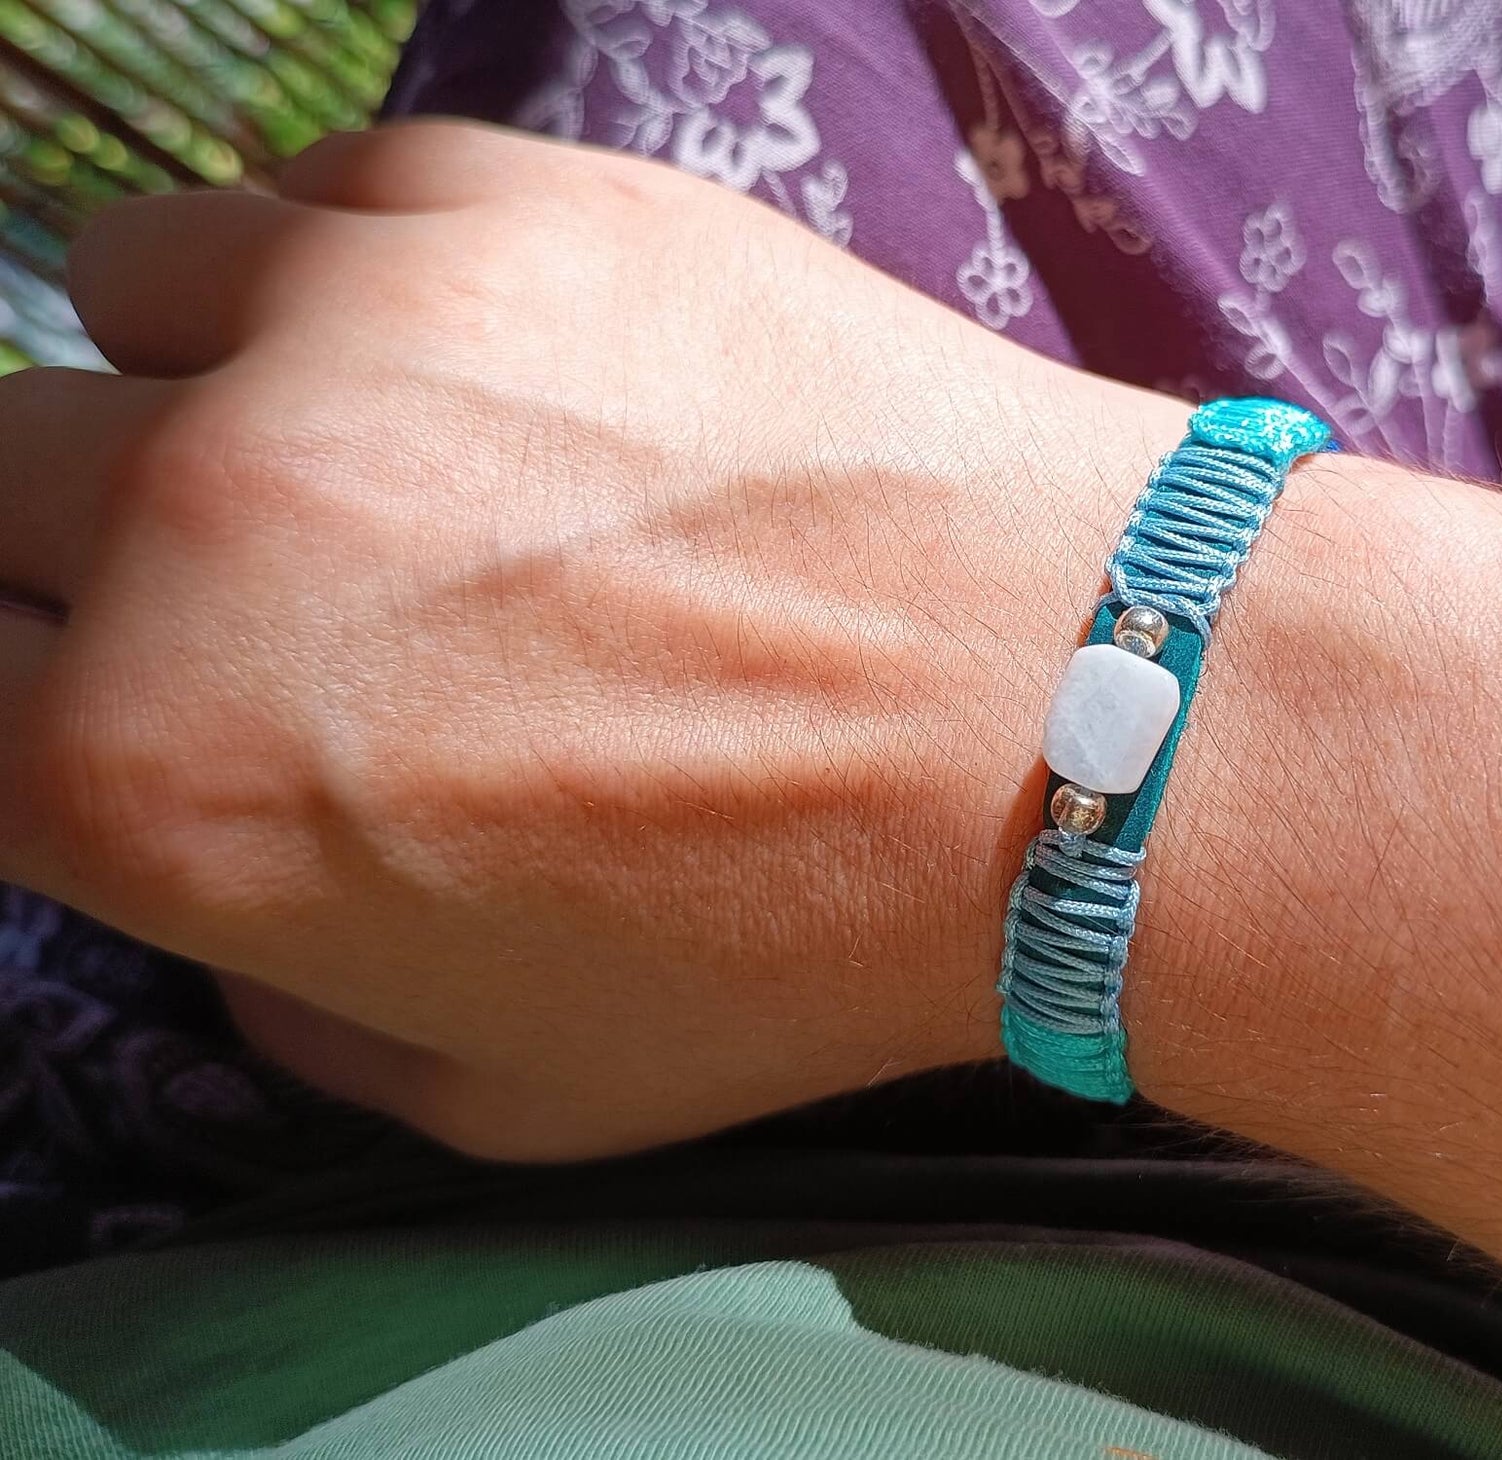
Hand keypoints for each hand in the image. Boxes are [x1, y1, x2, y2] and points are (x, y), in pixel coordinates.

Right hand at [0, 120, 1190, 1157]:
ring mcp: (353, 324)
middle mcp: (204, 526)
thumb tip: (226, 893)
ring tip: (395, 457)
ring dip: (211, 382)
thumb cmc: (802, 936)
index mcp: (158, 785)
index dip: (38, 707)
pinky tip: (510, 365)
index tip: (118, 696)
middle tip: (264, 591)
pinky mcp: (506, 197)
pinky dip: (366, 279)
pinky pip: (322, 195)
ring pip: (130, 295)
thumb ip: (282, 998)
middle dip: (79, 552)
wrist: (1066, 717)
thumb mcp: (500, 1087)